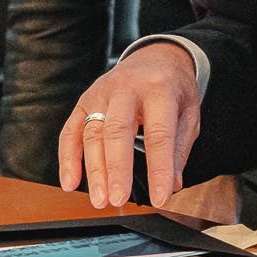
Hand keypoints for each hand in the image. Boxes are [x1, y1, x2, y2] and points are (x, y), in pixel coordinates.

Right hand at [57, 43, 200, 209]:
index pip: (159, 133)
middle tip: (119, 199)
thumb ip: (179, 148)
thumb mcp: (188, 112)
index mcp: (159, 88)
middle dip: (117, 169)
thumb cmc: (172, 88)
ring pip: (92, 133)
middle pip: (117, 130)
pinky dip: (68, 159)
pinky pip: (70, 131)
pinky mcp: (84, 101)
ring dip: (93, 170)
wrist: (154, 57)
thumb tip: (171, 184)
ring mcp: (101, 93)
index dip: (159, 168)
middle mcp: (126, 87)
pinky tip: (71, 183)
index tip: (160, 197)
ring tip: (100, 199)